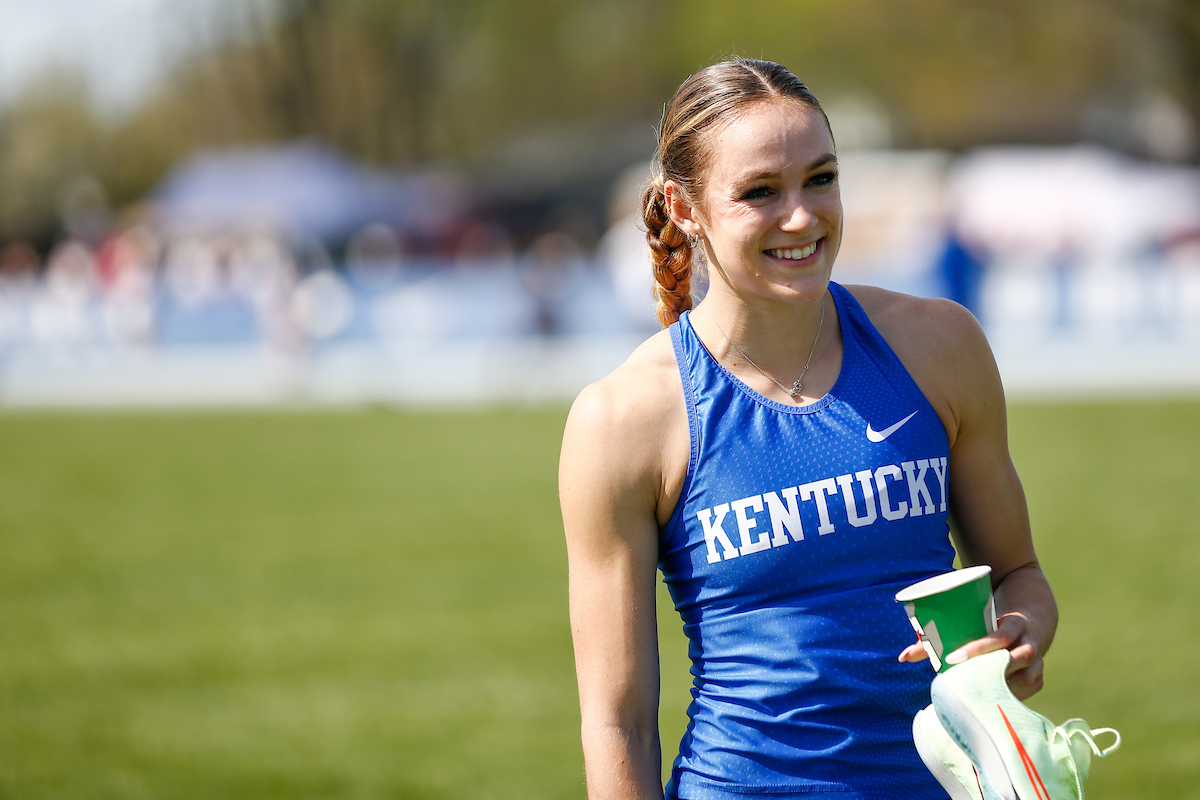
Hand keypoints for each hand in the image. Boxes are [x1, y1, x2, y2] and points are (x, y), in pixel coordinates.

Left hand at [897, 613, 1044, 699]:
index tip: (952, 657)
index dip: (979, 647)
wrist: (1025, 623)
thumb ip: (937, 639)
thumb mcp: (970, 622)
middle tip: (963, 681)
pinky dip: (1015, 698)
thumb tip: (903, 658)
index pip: (1001, 635)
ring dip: (1004, 688)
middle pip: (1018, 657)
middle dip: (991, 670)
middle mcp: (1030, 641)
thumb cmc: (988, 624)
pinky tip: (995, 705)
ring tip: (977, 696)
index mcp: (1015, 622)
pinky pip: (1031, 689)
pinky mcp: (1037, 676)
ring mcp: (1038, 661)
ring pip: (1028, 677)